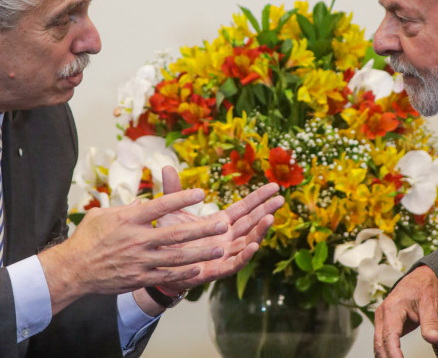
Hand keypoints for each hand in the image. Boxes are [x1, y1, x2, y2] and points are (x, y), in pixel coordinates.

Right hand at [39, 185, 235, 313]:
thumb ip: (127, 208)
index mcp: (129, 219)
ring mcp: (140, 260)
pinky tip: (199, 269)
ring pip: (176, 257)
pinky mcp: (139, 277)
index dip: (181, 199)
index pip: (160, 206)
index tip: (200, 193)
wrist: (74, 269)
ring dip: (200, 253)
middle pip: (175, 233)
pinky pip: (166, 275)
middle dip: (201, 229)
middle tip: (222, 224)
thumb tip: (142, 202)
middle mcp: (138, 239)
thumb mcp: (104, 215)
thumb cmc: (88, 237)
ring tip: (219, 248)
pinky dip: (184, 273)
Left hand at [154, 166, 283, 293]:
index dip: (258, 197)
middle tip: (281, 199)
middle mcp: (227, 238)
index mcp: (220, 222)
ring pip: (247, 242)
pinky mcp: (217, 270)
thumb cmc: (168, 238)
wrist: (157, 265)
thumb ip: (173, 191)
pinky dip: (245, 255)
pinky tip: (254, 246)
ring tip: (271, 218)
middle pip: (250, 222)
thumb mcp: (171, 212)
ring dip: (259, 231)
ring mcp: (224, 254)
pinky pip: (235, 263)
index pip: (244, 208)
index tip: (274, 186)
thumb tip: (166, 167)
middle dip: (266, 210)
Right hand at [373, 265, 437, 357]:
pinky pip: (382, 340)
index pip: (389, 336)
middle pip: (380, 342)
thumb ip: (432, 323)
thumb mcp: (432, 304)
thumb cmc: (425, 288)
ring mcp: (382, 319)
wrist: (422, 278)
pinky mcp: (385, 323)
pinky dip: (385, 351)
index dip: (393, 352)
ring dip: (384, 356)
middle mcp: (383, 314)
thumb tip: (434, 339)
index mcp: (392, 309)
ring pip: (378, 343)